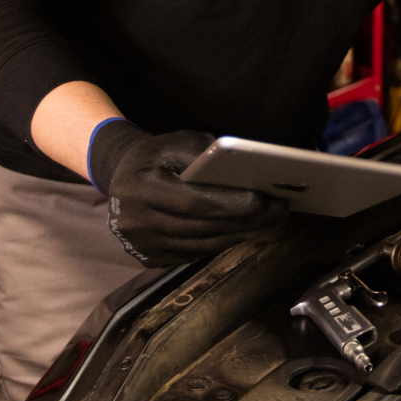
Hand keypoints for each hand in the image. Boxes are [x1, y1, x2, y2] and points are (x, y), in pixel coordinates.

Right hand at [90, 121, 285, 265]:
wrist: (121, 178)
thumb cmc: (155, 156)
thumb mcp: (173, 142)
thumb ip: (203, 155)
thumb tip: (244, 171)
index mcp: (141, 187)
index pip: (193, 202)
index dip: (230, 203)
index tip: (263, 199)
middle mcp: (137, 221)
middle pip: (201, 227)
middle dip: (245, 220)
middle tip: (279, 211)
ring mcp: (142, 244)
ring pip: (201, 245)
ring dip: (239, 234)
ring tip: (270, 222)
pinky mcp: (150, 258)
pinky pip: (194, 254)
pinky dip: (222, 243)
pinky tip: (244, 231)